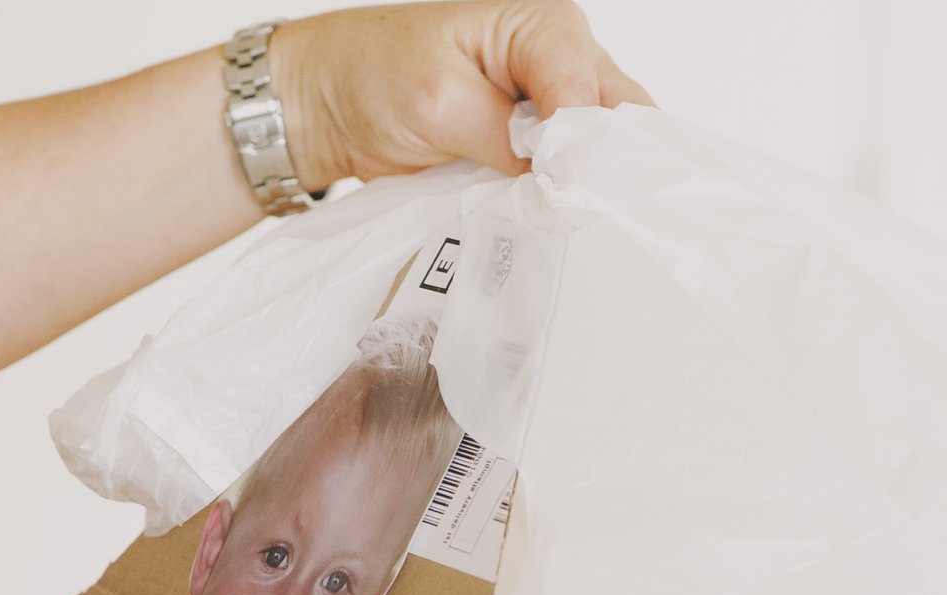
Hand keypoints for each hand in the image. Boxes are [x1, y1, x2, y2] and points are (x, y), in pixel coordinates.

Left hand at [274, 1, 652, 187]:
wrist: (333, 103)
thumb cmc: (375, 76)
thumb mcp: (439, 103)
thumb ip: (505, 139)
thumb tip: (555, 180)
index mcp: (542, 25)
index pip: (586, 88)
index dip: (577, 143)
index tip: (553, 186)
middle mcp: (559, 57)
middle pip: (614, 114)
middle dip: (598, 163)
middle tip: (574, 206)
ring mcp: (550, 102)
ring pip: (596, 147)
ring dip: (580, 184)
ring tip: (559, 215)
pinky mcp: (533, 141)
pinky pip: (565, 172)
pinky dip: (558, 195)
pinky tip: (547, 216)